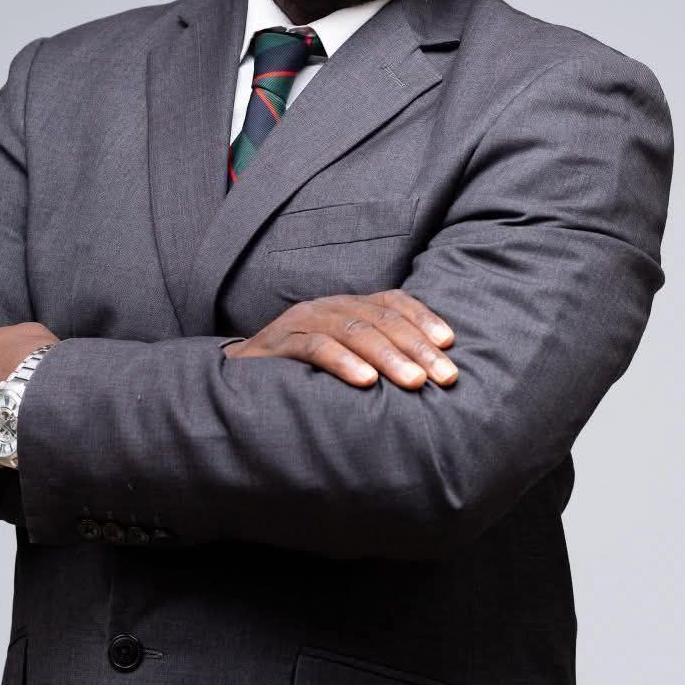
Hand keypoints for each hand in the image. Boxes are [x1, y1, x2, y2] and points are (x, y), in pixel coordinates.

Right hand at [222, 290, 455, 389]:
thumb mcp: (343, 361)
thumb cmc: (298, 376)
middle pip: (380, 319)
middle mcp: (327, 307)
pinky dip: (343, 363)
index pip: (392, 302)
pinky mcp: (278, 343)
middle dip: (417, 347)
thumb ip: (376, 360)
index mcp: (346, 307)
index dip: (423, 319)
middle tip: (445, 376)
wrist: (234, 380)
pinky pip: (315, 348)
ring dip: (388, 357)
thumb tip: (426, 377)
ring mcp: (302, 321)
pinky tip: (365, 382)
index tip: (450, 344)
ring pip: (353, 331)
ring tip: (415, 382)